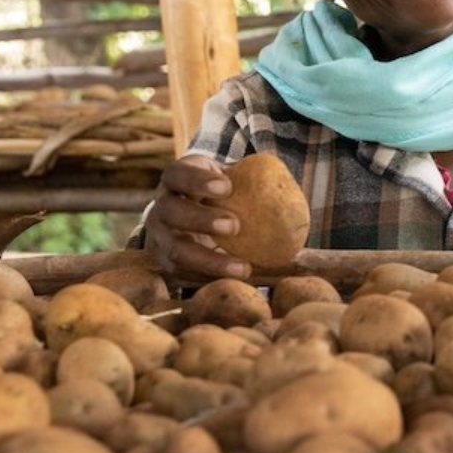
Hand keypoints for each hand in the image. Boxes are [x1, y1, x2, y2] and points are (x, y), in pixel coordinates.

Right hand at [143, 154, 250, 280]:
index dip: (197, 180)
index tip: (227, 187)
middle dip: (201, 219)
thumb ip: (252, 180)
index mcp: (176, 179)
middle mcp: (162, 206)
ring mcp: (159, 236)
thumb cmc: (220, 194)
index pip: (177, 173)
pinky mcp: (165, 262)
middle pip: (170, 211)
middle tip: (234, 225)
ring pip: (175, 250)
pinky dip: (210, 278)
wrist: (194, 215)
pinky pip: (183, 274)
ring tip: (243, 268)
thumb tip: (293, 191)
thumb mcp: (229, 178)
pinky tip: (235, 280)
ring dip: (209, 261)